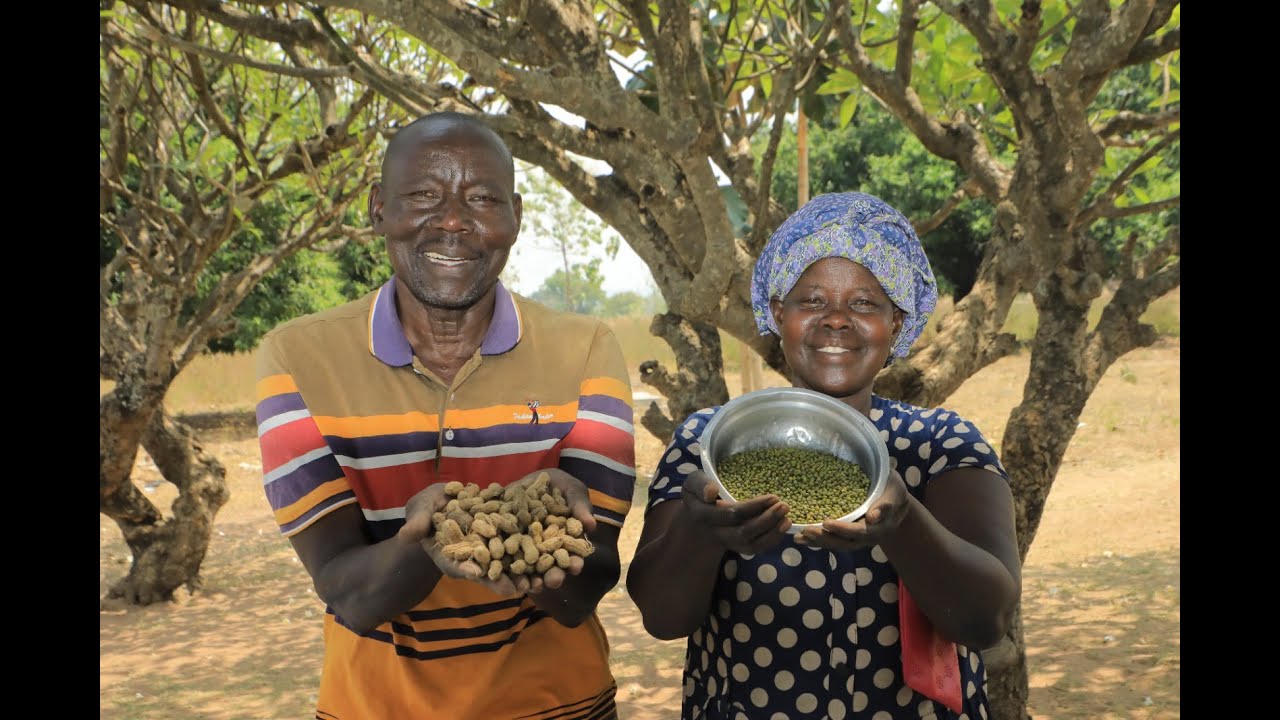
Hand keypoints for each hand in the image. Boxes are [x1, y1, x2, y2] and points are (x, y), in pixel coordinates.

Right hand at [397, 483, 528, 596]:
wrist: (446, 501)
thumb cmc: (427, 508)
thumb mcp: (420, 510)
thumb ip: (418, 522)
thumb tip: (407, 535)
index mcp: (448, 553)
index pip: (455, 564)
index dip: (464, 568)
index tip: (475, 573)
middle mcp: (471, 556)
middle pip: (484, 572)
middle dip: (498, 581)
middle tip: (514, 589)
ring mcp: (488, 549)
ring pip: (504, 565)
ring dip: (519, 574)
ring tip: (535, 582)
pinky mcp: (504, 538)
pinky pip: (518, 548)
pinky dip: (531, 554)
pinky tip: (547, 559)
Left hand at [513, 468, 592, 594]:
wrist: (531, 479)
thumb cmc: (559, 486)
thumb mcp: (572, 491)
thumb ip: (580, 507)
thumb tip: (591, 526)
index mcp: (566, 542)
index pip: (572, 557)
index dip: (574, 563)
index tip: (575, 566)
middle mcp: (547, 551)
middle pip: (551, 568)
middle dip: (553, 576)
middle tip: (554, 580)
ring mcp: (527, 549)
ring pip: (529, 569)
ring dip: (530, 579)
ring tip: (531, 586)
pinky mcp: (508, 544)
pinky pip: (506, 559)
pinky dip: (506, 568)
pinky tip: (506, 574)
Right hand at [681, 469, 791, 554]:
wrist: (695, 523)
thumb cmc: (699, 497)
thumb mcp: (693, 484)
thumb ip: (700, 484)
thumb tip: (711, 493)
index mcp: (704, 516)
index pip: (731, 515)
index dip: (753, 507)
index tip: (772, 497)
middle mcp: (716, 533)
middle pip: (743, 533)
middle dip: (766, 521)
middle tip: (784, 506)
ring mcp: (728, 543)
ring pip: (751, 546)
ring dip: (772, 534)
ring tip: (788, 519)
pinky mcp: (738, 548)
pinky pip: (756, 550)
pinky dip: (772, 541)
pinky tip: (783, 527)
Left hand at [795, 467, 910, 549]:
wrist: (896, 500)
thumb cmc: (893, 490)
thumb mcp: (894, 491)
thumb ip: (886, 503)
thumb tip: (873, 517)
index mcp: (880, 528)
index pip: (859, 531)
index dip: (843, 529)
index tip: (826, 523)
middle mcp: (868, 538)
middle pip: (845, 542)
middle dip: (824, 537)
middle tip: (806, 530)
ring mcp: (858, 539)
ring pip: (837, 544)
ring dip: (817, 542)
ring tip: (799, 537)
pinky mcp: (849, 537)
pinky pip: (833, 541)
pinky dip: (817, 540)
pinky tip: (801, 538)